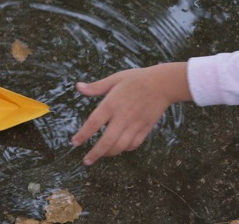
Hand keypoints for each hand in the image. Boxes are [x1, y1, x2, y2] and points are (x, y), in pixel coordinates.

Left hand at [71, 62, 190, 164]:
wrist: (163, 84)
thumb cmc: (138, 79)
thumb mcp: (115, 79)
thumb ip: (96, 86)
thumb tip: (78, 87)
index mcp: (111, 104)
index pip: (93, 123)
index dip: (82, 135)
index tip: (75, 143)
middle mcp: (122, 117)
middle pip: (106, 141)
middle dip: (95, 153)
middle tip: (87, 161)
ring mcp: (135, 124)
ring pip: (120, 146)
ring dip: (109, 153)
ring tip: (101, 155)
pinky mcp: (145, 128)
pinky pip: (134, 144)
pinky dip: (125, 149)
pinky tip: (120, 148)